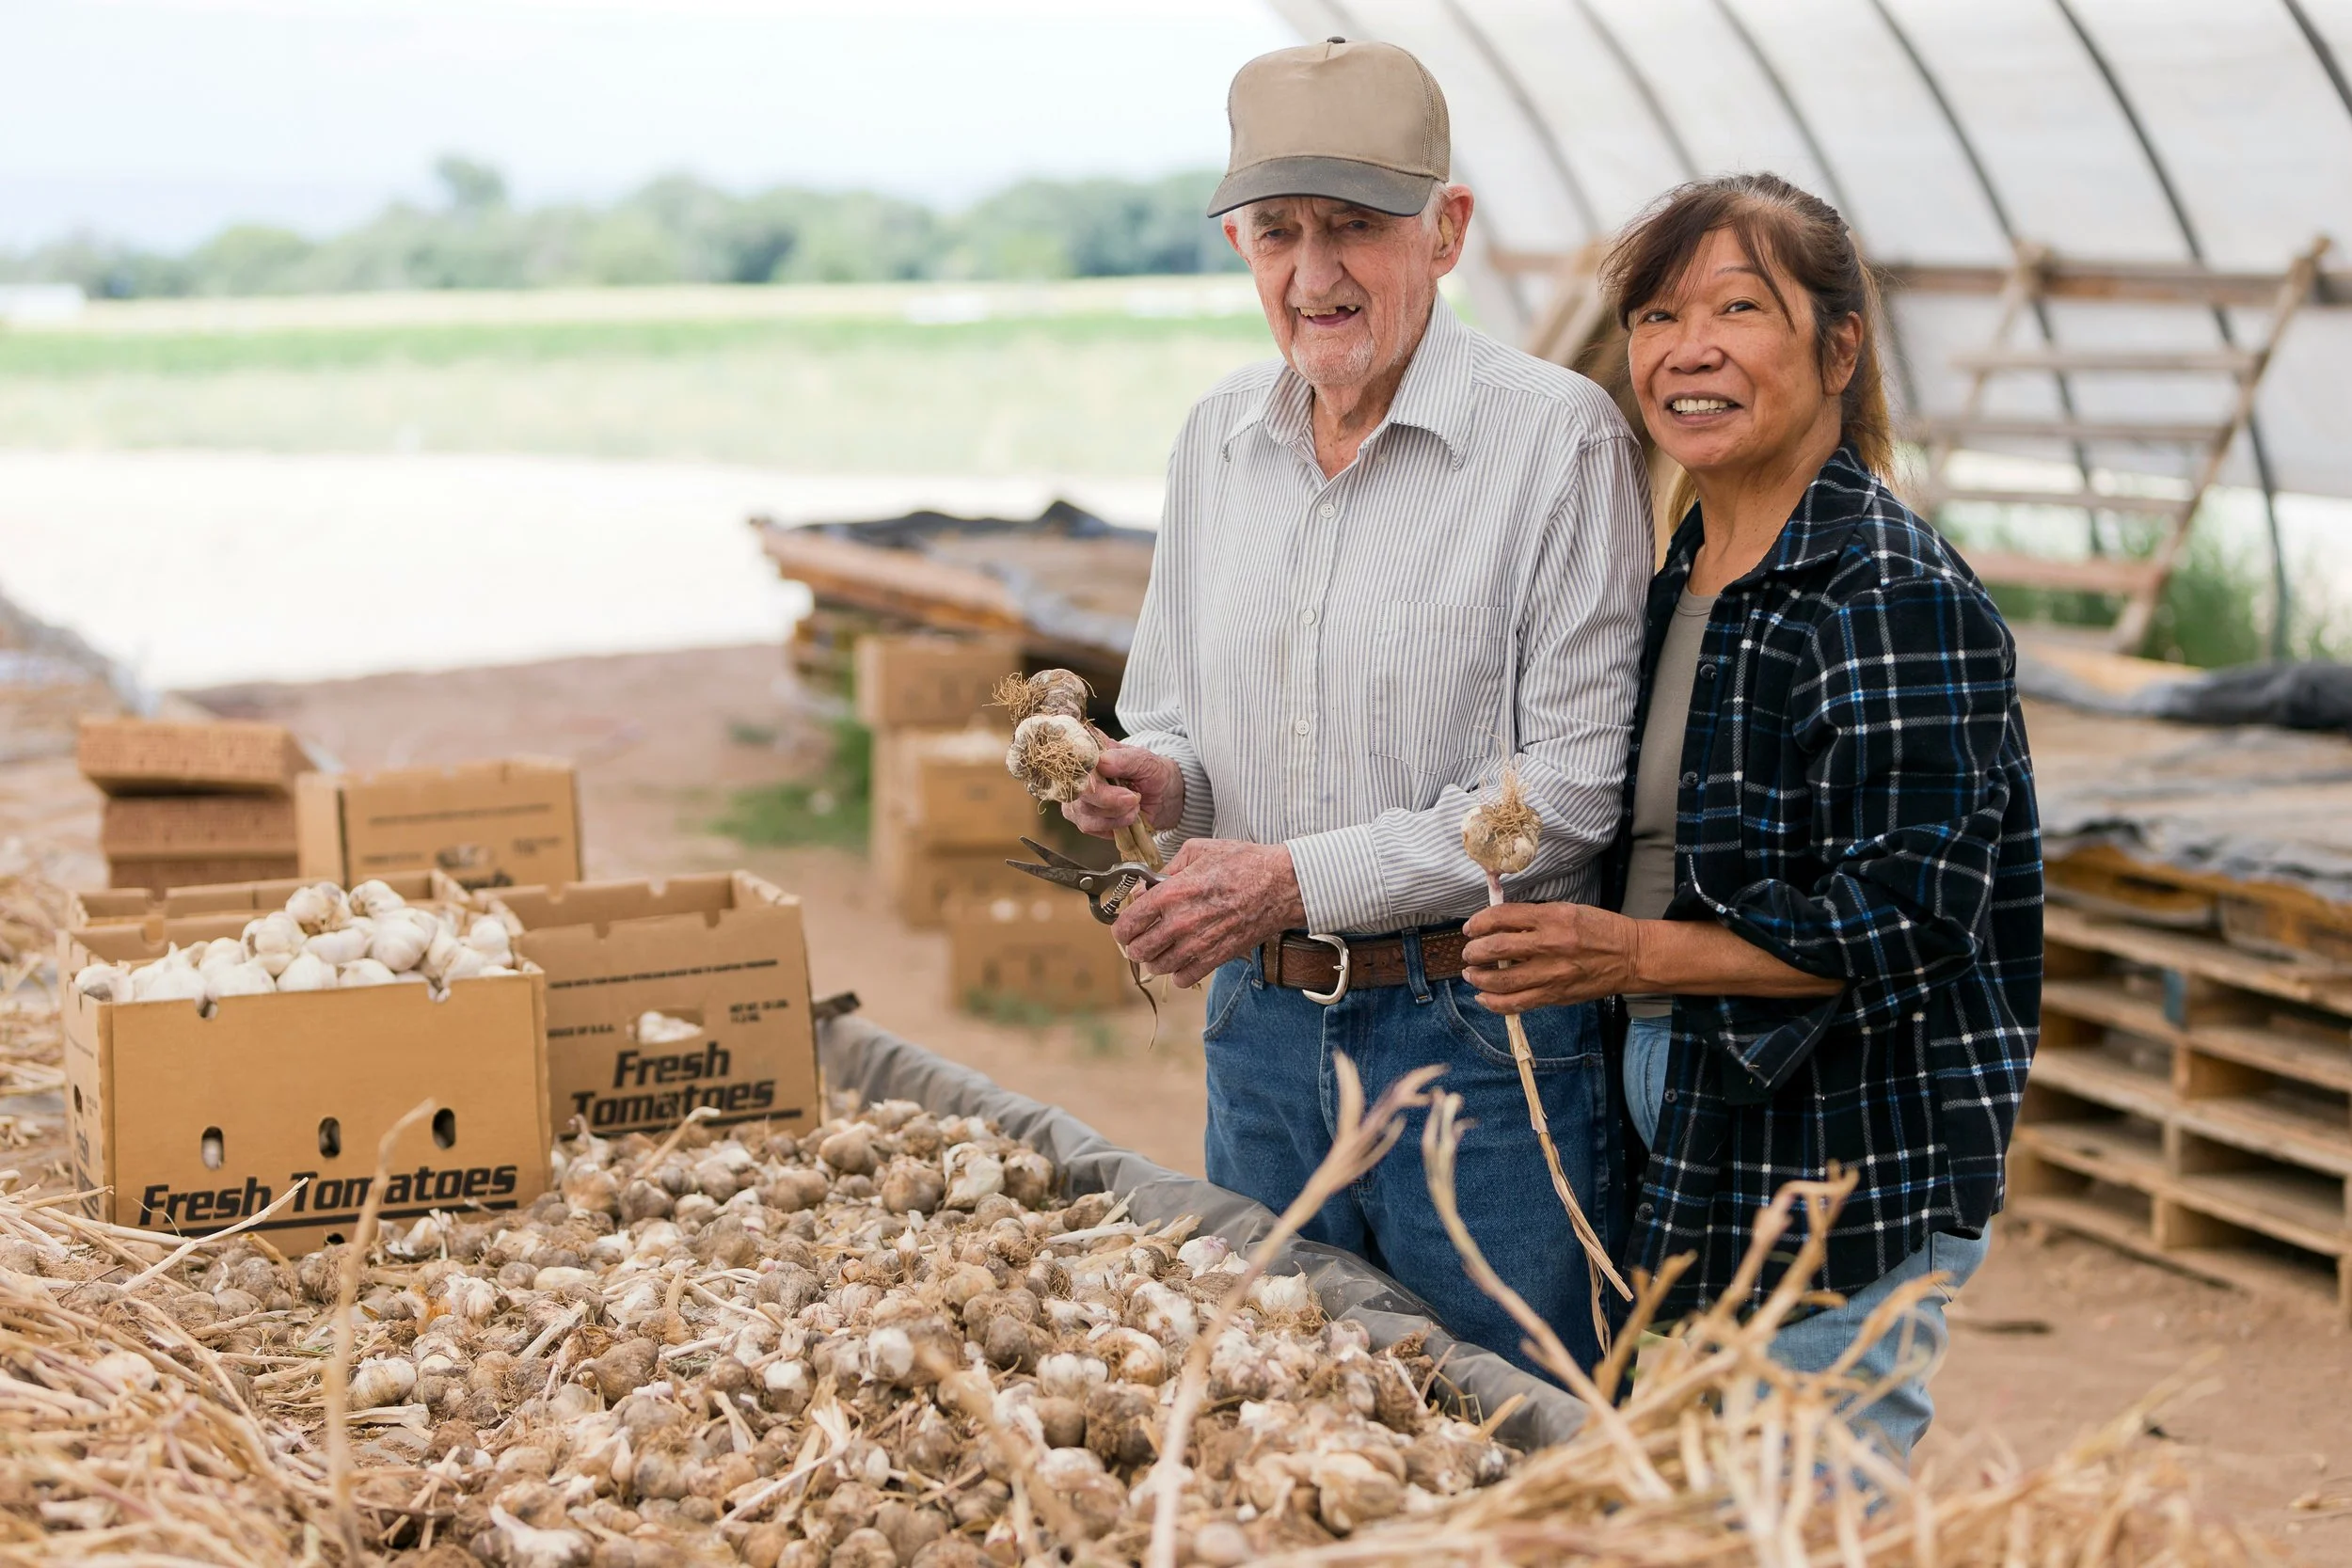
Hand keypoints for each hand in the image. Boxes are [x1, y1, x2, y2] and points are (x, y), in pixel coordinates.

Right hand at [1061, 743, 1182, 838]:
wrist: (1161, 797)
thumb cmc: (1150, 772)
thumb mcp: (1145, 761)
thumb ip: (1125, 759)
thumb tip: (1102, 762)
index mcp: (1089, 750)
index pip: (1073, 758)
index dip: (1085, 770)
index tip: (1109, 776)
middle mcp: (1076, 774)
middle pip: (1077, 789)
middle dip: (1108, 798)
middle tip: (1133, 797)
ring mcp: (1076, 798)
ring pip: (1084, 811)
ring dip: (1116, 812)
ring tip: (1134, 804)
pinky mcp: (1082, 818)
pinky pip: (1089, 826)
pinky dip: (1114, 823)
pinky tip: (1127, 816)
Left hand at [1110, 838, 1303, 988]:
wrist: (1280, 884)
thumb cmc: (1242, 863)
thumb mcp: (1197, 850)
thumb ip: (1166, 869)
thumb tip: (1145, 888)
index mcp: (1171, 893)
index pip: (1127, 923)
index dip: (1121, 927)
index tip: (1125, 926)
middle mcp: (1180, 923)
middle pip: (1138, 950)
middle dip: (1136, 944)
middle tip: (1142, 936)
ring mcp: (1198, 944)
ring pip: (1157, 967)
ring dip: (1155, 959)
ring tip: (1162, 948)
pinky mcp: (1216, 958)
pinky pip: (1182, 978)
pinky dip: (1178, 972)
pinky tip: (1183, 958)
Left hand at [1461, 901, 1642, 1013]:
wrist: (1630, 956)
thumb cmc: (1599, 929)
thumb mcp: (1566, 910)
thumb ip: (1533, 917)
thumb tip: (1499, 924)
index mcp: (1551, 917)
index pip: (1502, 917)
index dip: (1479, 922)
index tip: (1470, 928)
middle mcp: (1548, 945)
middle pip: (1495, 949)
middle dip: (1473, 951)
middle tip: (1468, 953)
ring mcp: (1550, 973)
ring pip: (1501, 981)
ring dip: (1478, 978)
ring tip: (1471, 974)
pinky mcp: (1554, 995)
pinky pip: (1516, 1004)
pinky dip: (1494, 1003)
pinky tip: (1484, 997)